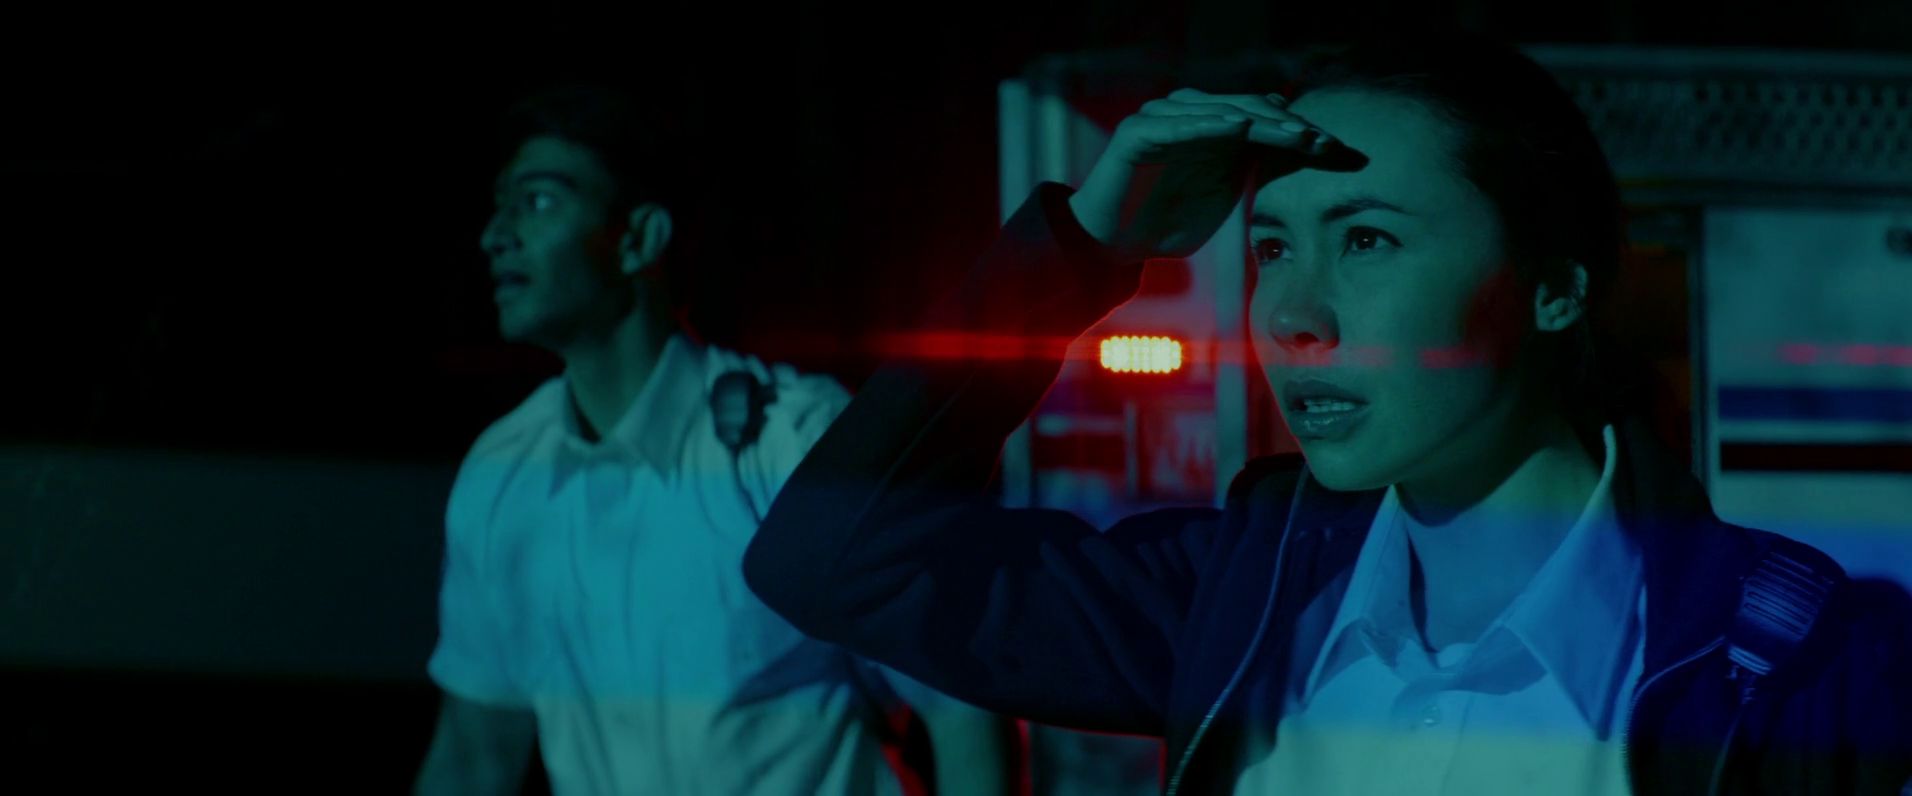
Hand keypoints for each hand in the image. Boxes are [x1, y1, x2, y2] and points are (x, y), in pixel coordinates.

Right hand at [1068, 88, 1336, 261]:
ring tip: (1292, 131)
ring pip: (1218, 112)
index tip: (1333, 150)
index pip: (1261, 119)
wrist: (1112, 245)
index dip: (1296, 132)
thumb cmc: (1166, 224)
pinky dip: (1209, 124)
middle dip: (1286, 125)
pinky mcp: (1137, 133)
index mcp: (1210, 130)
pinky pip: (1179, 125)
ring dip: (1258, 121)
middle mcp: (1187, 116)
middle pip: (1246, 109)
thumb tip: (1294, 154)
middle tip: (1320, 139)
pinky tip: (1239, 127)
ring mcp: (1161, 120)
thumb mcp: (1221, 198)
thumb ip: (1249, 171)